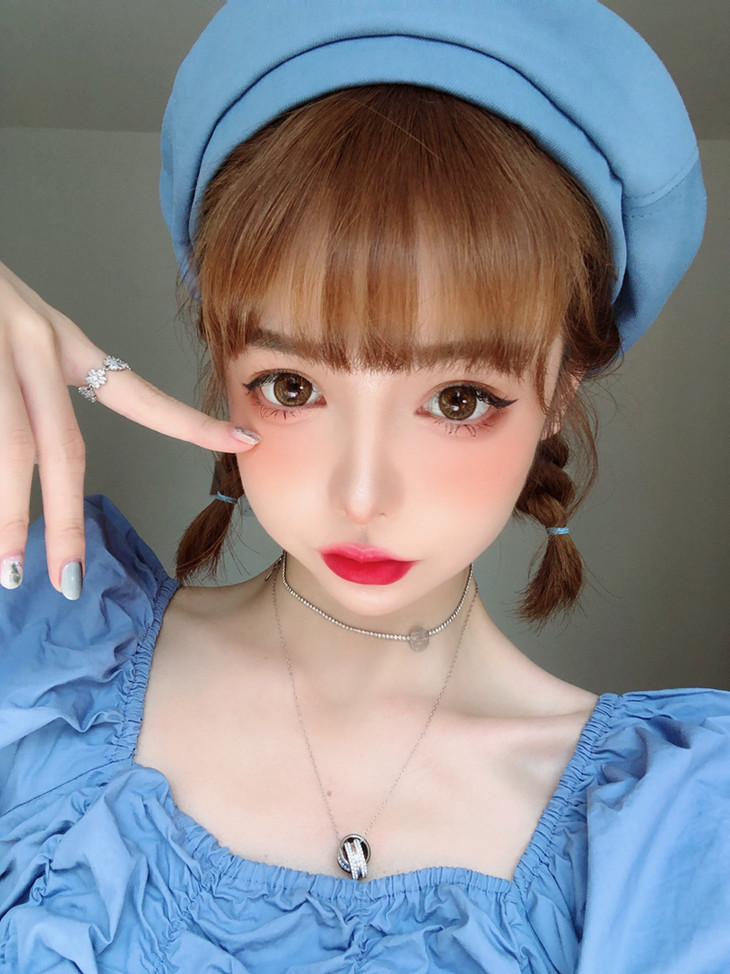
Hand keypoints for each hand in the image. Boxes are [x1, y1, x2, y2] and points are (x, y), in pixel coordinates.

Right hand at [0, 262, 258, 597]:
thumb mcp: (20, 333)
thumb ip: (37, 393)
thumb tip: (33, 466)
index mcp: (62, 342)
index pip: (136, 393)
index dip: (189, 424)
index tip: (243, 441)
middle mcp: (34, 345)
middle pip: (58, 446)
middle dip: (64, 521)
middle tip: (70, 581)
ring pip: (8, 447)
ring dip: (6, 516)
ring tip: (6, 570)